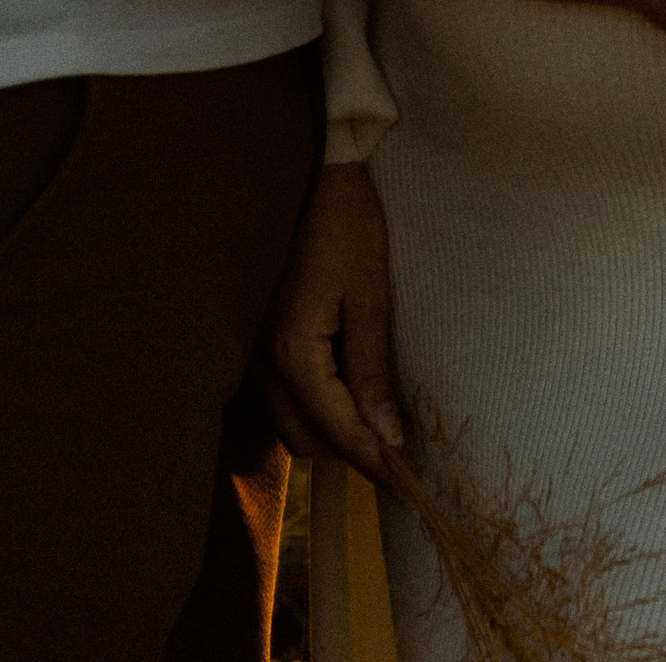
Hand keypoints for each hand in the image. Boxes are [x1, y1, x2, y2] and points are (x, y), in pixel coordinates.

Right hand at [262, 165, 400, 480]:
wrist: (313, 177)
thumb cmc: (348, 224)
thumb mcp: (371, 292)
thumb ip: (373, 366)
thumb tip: (388, 435)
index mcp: (293, 354)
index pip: (338, 429)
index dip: (374, 461)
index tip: (408, 487)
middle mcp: (265, 366)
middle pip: (308, 441)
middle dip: (353, 455)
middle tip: (402, 458)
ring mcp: (257, 357)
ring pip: (293, 428)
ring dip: (335, 437)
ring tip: (381, 430)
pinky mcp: (261, 345)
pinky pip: (286, 403)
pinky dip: (318, 414)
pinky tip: (351, 402)